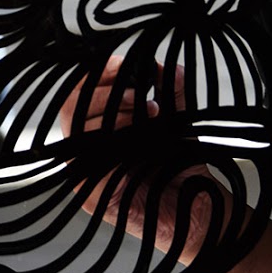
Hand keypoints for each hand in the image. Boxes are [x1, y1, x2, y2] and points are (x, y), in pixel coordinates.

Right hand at [58, 56, 223, 263]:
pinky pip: (88, 162)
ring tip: (149, 113)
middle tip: (138, 93)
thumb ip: (171, 92)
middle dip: (106, 92)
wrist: (199, 209)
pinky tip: (140, 139)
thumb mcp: (178, 121)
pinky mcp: (91, 194)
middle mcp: (87, 148)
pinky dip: (114, 143)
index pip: (79, 92)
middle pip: (72, 106)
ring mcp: (86, 171)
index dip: (97, 74)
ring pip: (79, 130)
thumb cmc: (183, 168)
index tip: (123, 62)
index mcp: (98, 127)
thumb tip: (162, 64)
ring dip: (114, 113)